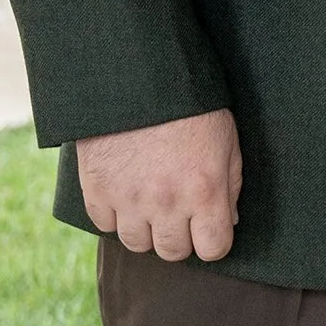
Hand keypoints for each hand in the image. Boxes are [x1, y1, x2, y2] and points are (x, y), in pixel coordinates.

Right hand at [77, 109, 242, 261]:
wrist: (138, 73)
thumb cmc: (190, 105)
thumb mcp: (226, 140)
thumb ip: (230, 184)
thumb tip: (228, 220)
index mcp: (205, 192)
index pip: (213, 249)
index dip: (213, 239)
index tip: (208, 227)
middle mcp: (167, 203)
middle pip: (172, 251)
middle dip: (179, 236)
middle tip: (177, 212)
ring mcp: (128, 199)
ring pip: (136, 243)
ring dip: (145, 228)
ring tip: (148, 202)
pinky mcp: (96, 188)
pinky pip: (103, 224)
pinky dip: (112, 213)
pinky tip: (122, 191)